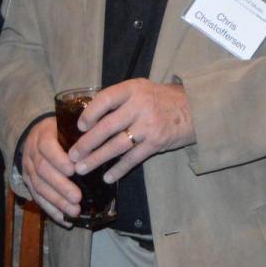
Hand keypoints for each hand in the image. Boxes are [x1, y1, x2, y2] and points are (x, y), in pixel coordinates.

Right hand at [20, 120, 83, 226]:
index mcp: (42, 134)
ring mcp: (28, 169)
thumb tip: (99, 138)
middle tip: (77, 197)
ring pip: (39, 187)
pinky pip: (38, 198)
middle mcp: (32, 152)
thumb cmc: (60, 130)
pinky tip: (65, 219)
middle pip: (43, 170)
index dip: (58, 159)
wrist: (37, 134)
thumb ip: (80, 131)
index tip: (73, 170)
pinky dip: (51, 210)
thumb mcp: (67, 123)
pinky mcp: (29, 183)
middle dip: (61, 186)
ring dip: (57, 201)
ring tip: (74, 211)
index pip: (47, 146)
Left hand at [69, 79, 194, 183]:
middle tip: (72, 155)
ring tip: (82, 168)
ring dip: (97, 159)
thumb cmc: (160, 100)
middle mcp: (140, 106)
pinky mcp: (156, 143)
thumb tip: (88, 115)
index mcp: (133, 89)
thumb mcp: (140, 89)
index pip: (105, 99)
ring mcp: (149, 125)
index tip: (79, 127)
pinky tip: (107, 177)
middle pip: (107, 127)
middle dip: (86, 143)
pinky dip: (118, 169)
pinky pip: (132, 158)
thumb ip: (118, 99)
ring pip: (116, 145)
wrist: (193, 109)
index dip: (89, 113)